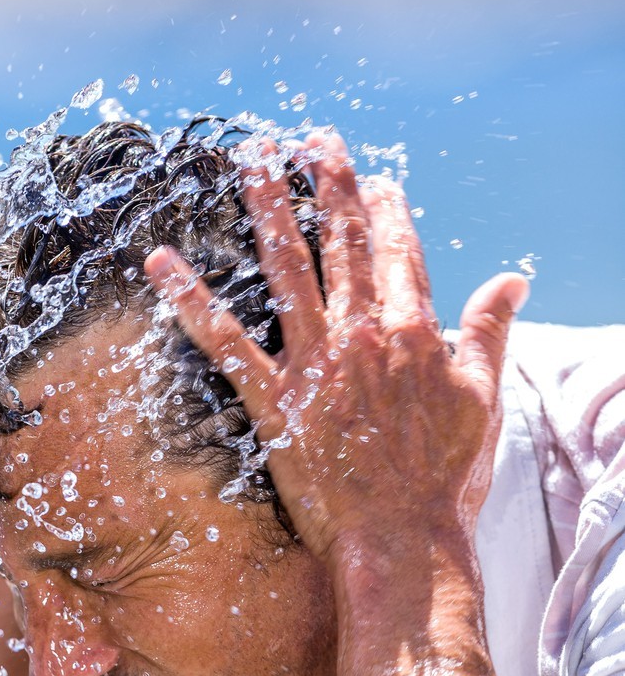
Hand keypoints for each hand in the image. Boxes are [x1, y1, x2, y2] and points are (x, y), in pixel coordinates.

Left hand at [144, 131, 528, 569]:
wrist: (401, 539)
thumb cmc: (444, 480)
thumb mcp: (482, 398)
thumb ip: (489, 332)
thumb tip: (513, 279)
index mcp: (414, 330)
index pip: (398, 249)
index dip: (385, 208)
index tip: (374, 178)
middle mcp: (362, 334)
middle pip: (343, 240)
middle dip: (329, 181)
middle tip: (311, 137)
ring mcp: (314, 365)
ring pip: (286, 266)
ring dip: (268, 206)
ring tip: (252, 159)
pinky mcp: (274, 402)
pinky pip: (224, 341)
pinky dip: (190, 300)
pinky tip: (161, 263)